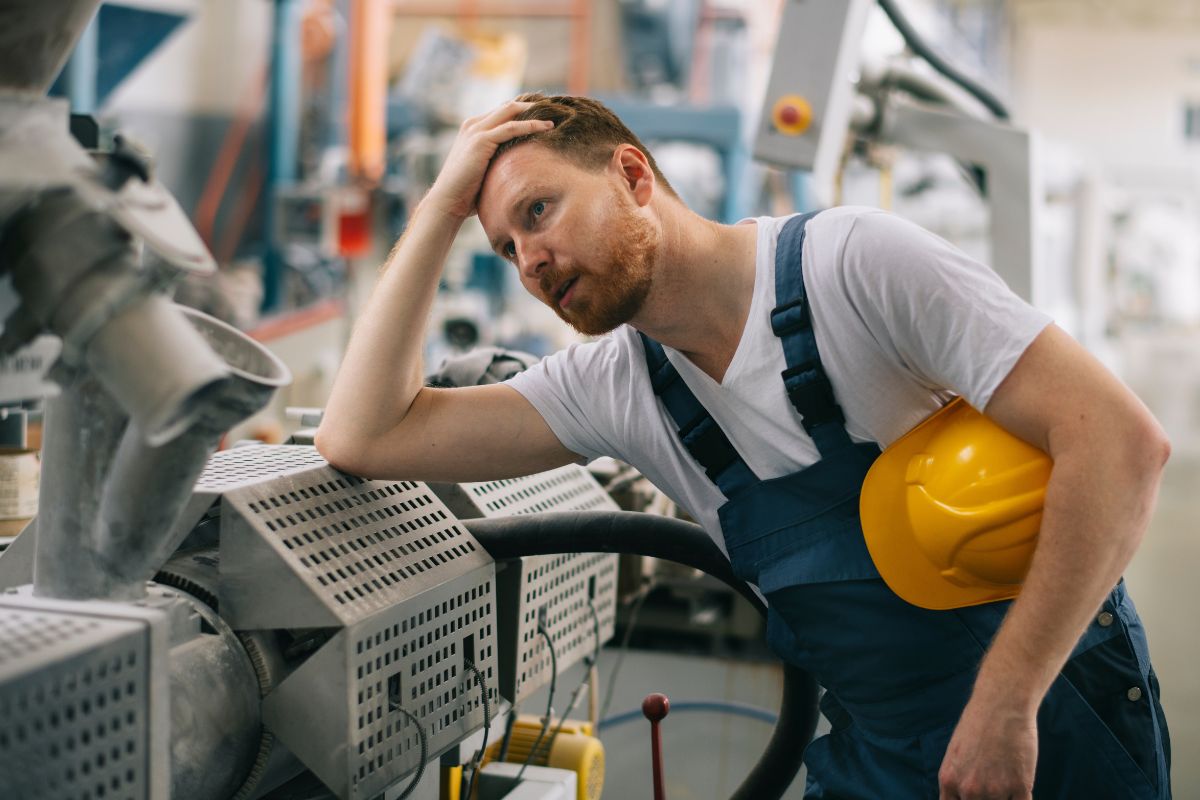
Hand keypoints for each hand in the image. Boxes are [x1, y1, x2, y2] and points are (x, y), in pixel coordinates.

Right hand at [424, 99, 553, 219]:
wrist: (448, 201)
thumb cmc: (467, 193)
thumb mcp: (485, 170)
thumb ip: (498, 162)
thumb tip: (520, 170)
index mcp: (474, 129)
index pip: (503, 112)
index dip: (525, 111)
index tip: (547, 114)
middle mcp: (474, 124)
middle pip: (509, 106)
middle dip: (533, 105)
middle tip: (555, 109)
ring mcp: (476, 130)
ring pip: (511, 111)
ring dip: (535, 111)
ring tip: (556, 115)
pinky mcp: (481, 140)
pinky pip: (511, 127)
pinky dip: (531, 125)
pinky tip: (547, 127)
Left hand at [938, 699, 1036, 799]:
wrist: (1002, 704)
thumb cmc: (978, 723)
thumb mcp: (956, 753)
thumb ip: (958, 779)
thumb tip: (964, 797)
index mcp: (949, 780)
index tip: (975, 797)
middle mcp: (969, 789)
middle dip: (986, 799)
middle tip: (993, 783)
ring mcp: (995, 790)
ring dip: (1005, 797)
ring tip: (1006, 778)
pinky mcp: (1020, 786)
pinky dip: (1022, 799)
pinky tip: (1021, 787)